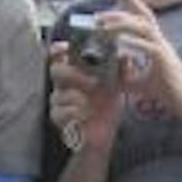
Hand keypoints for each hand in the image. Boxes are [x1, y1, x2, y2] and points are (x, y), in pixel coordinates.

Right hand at [47, 38, 125, 154]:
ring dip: (75, 96)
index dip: (59, 49)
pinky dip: (74, 113)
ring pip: (57, 94)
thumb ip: (120, 70)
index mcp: (74, 71)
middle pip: (56, 71)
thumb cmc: (106, 105)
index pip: (58, 55)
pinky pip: (60, 113)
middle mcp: (64, 84)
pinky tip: (86, 114)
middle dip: (74, 74)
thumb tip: (124, 56)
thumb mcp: (116, 85)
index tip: (67, 48)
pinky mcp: (61, 119)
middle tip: (94, 81)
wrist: (106, 133)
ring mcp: (60, 102)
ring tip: (90, 102)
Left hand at [97, 0, 181, 124]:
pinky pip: (149, 47)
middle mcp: (161, 42)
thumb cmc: (171, 94)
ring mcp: (164, 50)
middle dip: (123, 6)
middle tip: (100, 11)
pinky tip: (119, 41)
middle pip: (142, 15)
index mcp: (156, 44)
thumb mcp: (142, 85)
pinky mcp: (166, 62)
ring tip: (104, 25)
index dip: (130, 1)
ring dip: (123, 22)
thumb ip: (128, 76)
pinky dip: (134, 42)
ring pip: (144, 26)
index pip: (142, 17)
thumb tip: (114, 71)